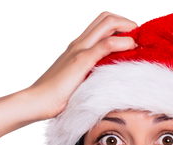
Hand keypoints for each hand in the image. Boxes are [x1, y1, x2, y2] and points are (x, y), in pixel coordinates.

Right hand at [0, 10, 136, 144]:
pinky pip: (105, 45)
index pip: (99, 22)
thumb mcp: (71, 80)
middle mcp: (77, 42)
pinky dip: (122, 43)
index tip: (131, 33)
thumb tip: (100, 81)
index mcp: (75, 45)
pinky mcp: (80, 61)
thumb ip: (85, 74)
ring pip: (107, 23)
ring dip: (127, 26)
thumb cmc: (51, 95)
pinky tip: (131, 47)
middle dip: (126, 19)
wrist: (34, 101)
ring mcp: (78, 49)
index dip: (117, 22)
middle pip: (105, 16)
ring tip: (138, 37)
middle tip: (138, 31)